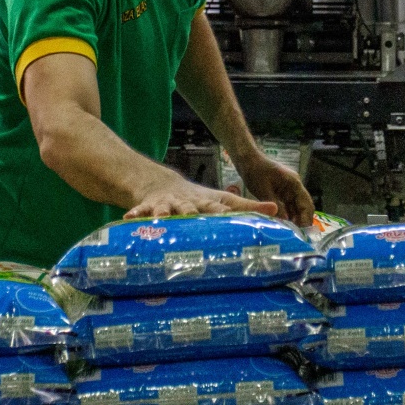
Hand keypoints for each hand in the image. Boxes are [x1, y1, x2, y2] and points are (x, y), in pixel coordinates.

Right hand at [124, 178, 274, 219]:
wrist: (164, 185)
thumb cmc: (198, 200)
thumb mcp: (222, 200)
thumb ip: (248, 206)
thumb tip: (276, 209)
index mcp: (207, 203)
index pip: (221, 208)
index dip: (230, 213)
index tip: (234, 218)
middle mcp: (188, 203)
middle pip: (192, 209)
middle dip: (194, 215)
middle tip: (196, 219)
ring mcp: (168, 205)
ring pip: (166, 210)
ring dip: (163, 214)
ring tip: (161, 219)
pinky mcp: (149, 206)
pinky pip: (141, 211)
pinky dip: (136, 214)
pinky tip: (128, 217)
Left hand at [235, 151, 315, 227]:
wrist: (247, 160)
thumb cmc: (255, 171)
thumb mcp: (263, 189)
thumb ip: (274, 205)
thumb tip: (284, 222)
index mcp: (294, 184)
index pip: (306, 204)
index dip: (306, 218)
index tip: (303, 233)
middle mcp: (295, 187)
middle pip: (304, 207)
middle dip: (302, 221)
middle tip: (297, 237)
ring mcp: (289, 190)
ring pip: (296, 208)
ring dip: (295, 220)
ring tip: (290, 235)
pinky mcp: (282, 193)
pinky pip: (288, 206)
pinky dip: (287, 216)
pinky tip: (283, 226)